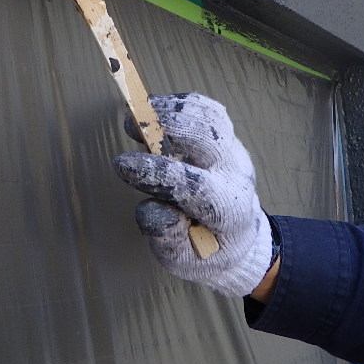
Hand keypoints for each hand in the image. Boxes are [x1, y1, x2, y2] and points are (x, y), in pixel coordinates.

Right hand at [113, 92, 273, 297]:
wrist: (239, 239)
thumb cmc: (206, 250)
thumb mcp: (183, 260)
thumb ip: (167, 238)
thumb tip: (152, 209)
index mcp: (227, 210)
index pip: (193, 185)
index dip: (155, 172)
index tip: (123, 164)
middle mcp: (236, 176)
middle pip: (208, 138)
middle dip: (168, 126)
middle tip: (133, 126)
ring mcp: (235, 153)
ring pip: (211, 117)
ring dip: (175, 109)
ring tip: (143, 111)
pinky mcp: (228, 139)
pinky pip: (210, 111)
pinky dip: (183, 103)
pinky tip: (158, 109)